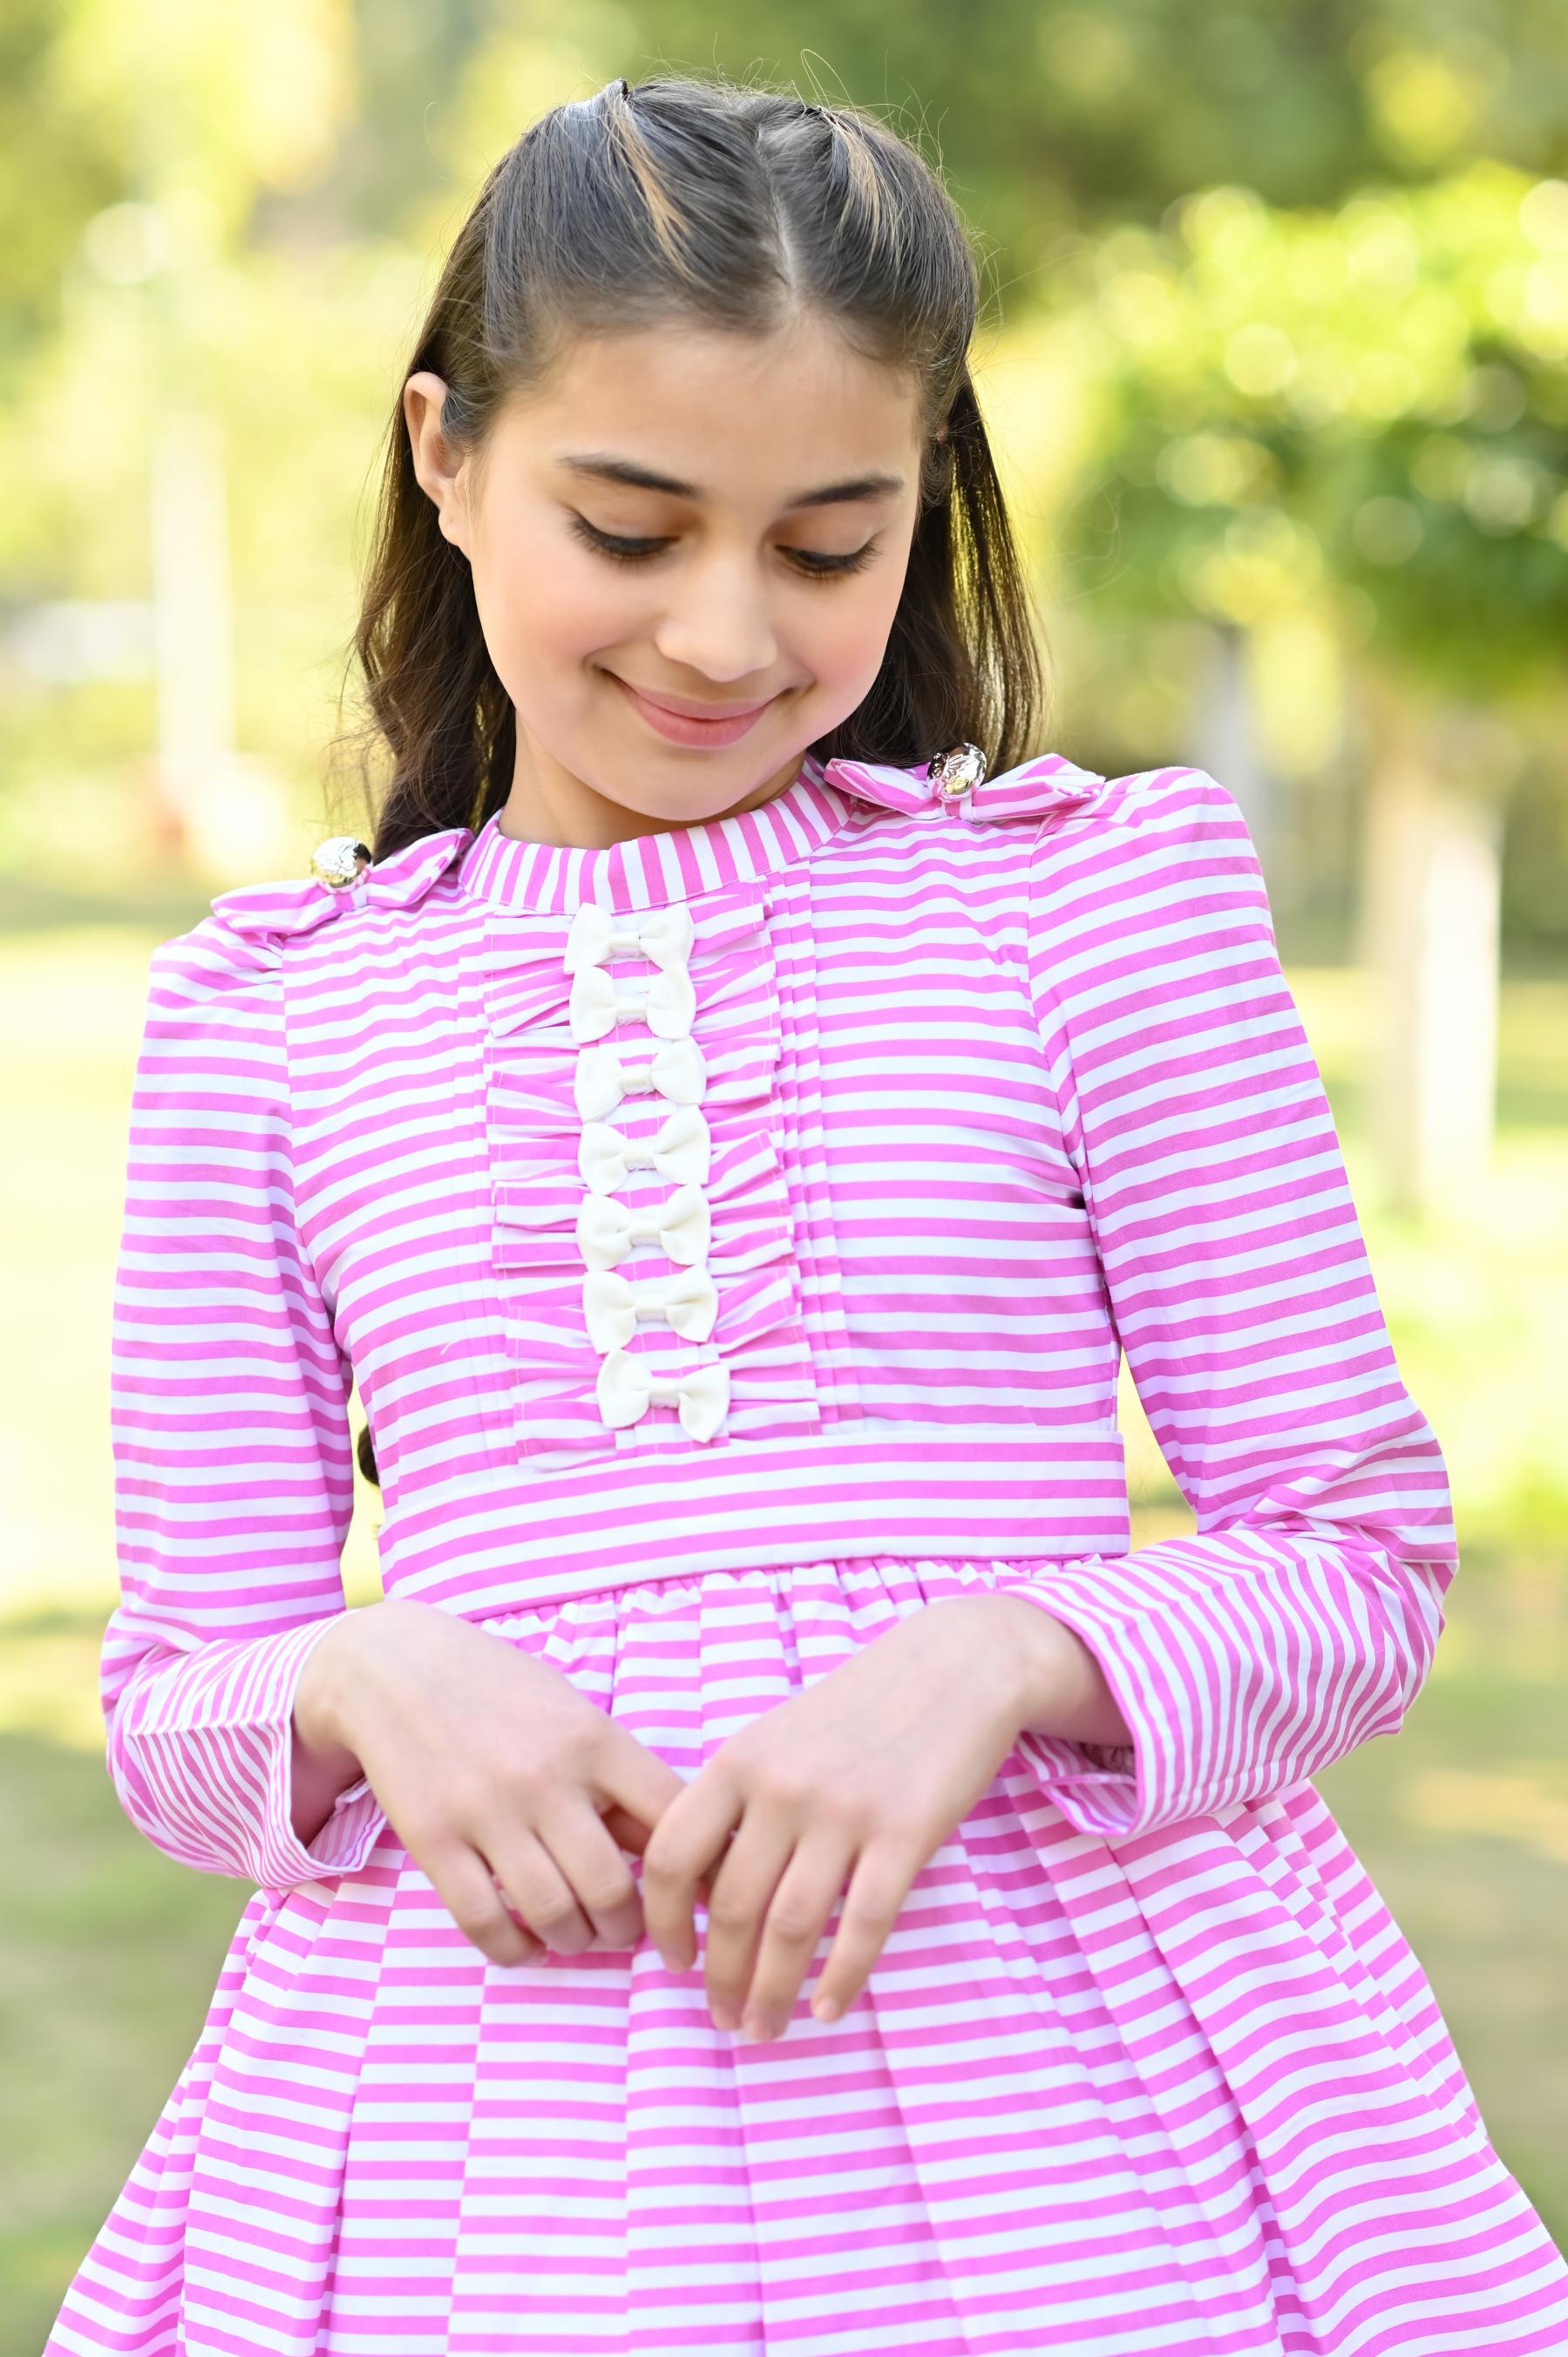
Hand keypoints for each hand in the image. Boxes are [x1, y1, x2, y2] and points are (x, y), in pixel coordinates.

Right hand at [294, 1597, 704, 1965]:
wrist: (396, 1666)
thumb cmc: (500, 1690)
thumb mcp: (572, 1713)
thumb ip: (618, 1776)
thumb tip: (674, 1847)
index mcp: (594, 1739)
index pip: (669, 1818)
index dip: (689, 1869)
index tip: (685, 1894)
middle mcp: (546, 1777)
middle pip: (613, 1887)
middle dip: (628, 1926)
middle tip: (623, 1928)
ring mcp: (486, 1810)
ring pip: (553, 1913)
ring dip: (575, 1942)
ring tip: (575, 1935)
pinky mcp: (434, 1839)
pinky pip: (484, 1922)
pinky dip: (515, 1951)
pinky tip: (525, 1944)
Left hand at [639, 1592, 1067, 2041]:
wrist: (953, 1668)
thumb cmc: (856, 1711)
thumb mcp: (777, 1739)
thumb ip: (738, 1804)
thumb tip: (701, 1895)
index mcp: (738, 1761)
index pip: (671, 1857)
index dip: (663, 1921)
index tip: (674, 1962)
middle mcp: (782, 1788)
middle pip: (731, 1907)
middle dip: (721, 1977)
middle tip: (725, 2020)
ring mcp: (844, 1811)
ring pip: (791, 1927)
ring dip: (772, 1991)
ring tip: (766, 2028)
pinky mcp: (905, 1834)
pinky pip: (864, 1925)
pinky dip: (842, 1978)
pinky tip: (829, 2010)